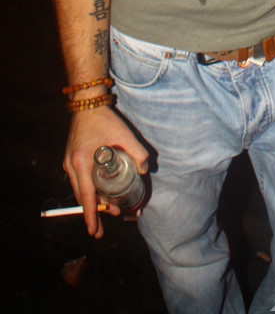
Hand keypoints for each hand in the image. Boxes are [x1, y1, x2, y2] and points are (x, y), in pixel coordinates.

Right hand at [65, 107, 148, 237]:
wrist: (87, 103)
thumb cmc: (105, 119)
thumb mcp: (124, 135)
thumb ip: (138, 152)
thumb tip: (145, 170)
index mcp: (81, 163)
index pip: (86, 197)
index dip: (91, 215)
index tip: (94, 231)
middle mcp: (71, 166)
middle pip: (82, 197)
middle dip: (94, 212)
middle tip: (105, 224)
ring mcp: (69, 162)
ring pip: (79, 189)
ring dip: (92, 201)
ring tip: (107, 209)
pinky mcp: (71, 158)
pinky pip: (78, 180)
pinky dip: (88, 189)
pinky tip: (99, 191)